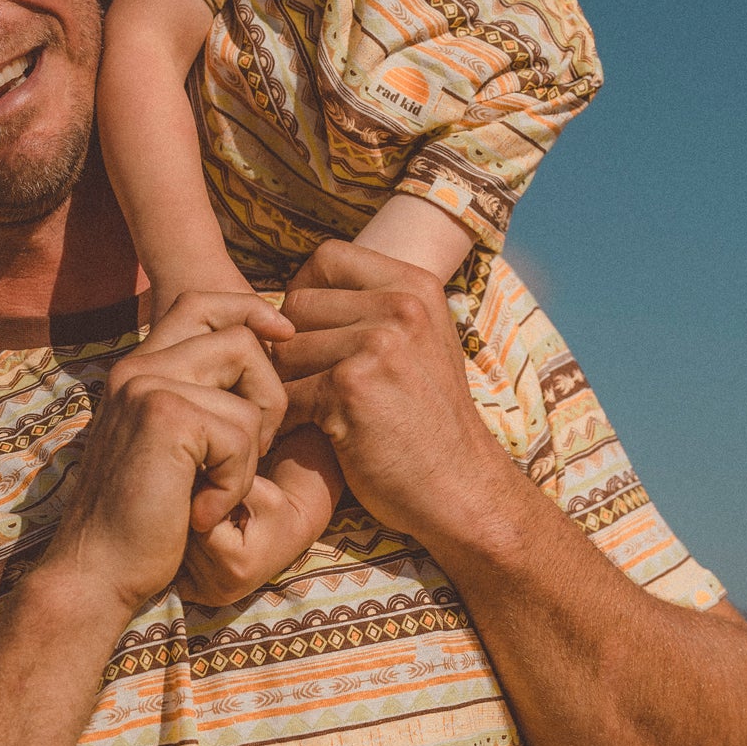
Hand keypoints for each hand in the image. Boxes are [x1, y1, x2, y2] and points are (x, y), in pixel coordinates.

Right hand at [41, 291, 293, 619]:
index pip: (202, 303)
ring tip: (216, 490)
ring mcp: (147, 385)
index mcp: (141, 368)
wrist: (97, 572)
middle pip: (241, 339)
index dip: (251, 310)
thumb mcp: (177, 448)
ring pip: (250, 394)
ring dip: (252, 453)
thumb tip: (270, 357)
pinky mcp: (164, 415)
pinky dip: (236, 483)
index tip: (284, 334)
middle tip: (252, 453)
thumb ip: (204, 400)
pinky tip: (203, 511)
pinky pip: (242, 433)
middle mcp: (139, 366)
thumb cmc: (147, 519)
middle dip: (271, 396)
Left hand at [175, 426, 344, 607]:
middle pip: (187, 543)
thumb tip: (186, 489)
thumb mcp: (260, 491)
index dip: (206, 504)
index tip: (221, 497)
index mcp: (237, 566)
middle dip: (197, 520)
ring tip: (217, 525)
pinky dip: (188, 552)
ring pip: (181, 554)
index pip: (200, 528)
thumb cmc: (275, 510)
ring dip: (191, 534)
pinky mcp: (203, 598)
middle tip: (219, 510)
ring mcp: (212, 597)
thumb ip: (226, 490)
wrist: (288, 536)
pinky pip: (179, 568)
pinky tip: (208, 542)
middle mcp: (223, 589)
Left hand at [276, 240, 513, 544]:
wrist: (461, 488)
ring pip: (285, 348)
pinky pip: (286, 391)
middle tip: (308, 382)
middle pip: (297, 302)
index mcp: (416, 285)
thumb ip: (373, 308)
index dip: (306, 291)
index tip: (314, 333)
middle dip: (292, 345)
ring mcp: (378, 344)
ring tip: (309, 411)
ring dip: (286, 384)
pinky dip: (286, 420)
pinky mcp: (351, 387)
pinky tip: (307, 435)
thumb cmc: (429, 420)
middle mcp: (401, 305)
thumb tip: (296, 292)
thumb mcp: (420, 342)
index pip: (327, 257)